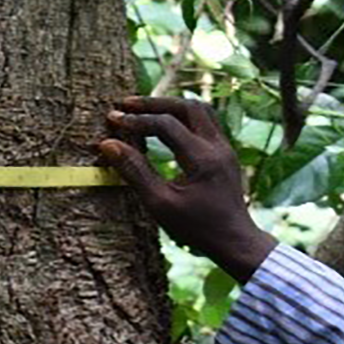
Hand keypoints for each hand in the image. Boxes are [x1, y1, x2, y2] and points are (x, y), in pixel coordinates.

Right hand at [96, 96, 277, 281]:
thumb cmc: (196, 228)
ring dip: (170, 106)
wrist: (235, 240)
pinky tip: (164, 124)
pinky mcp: (224, 152)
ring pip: (200, 110)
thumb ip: (134, 171)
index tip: (112, 121)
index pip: (166, 125)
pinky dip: (182, 116)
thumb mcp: (159, 204)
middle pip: (187, 107)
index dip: (136, 120)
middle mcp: (218, 146)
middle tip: (125, 104)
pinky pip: (205, 122)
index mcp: (202, 159)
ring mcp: (225, 148)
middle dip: (154, 103)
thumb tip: (109, 144)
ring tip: (143, 109)